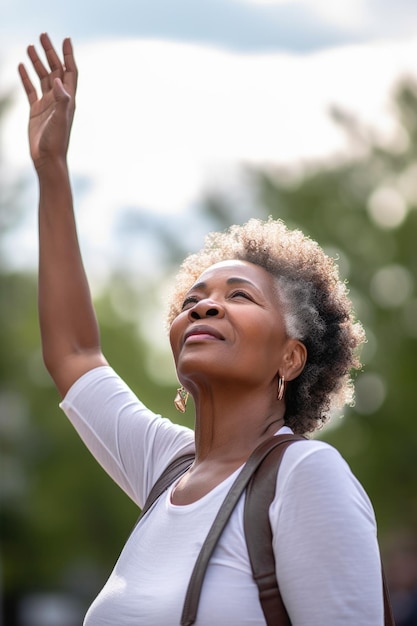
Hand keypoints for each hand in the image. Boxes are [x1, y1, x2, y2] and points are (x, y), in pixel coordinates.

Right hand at [18, 33, 77, 169]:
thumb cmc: (56, 142)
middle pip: (55, 71)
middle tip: (43, 36)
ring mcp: (47, 105)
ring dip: (37, 62)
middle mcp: (59, 100)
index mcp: (68, 100)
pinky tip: (21, 66)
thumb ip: (62, 100)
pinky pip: (31, 90)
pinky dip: (26, 78)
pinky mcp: (36, 111)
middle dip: (50, 53)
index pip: (70, 72)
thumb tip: (58, 81)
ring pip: (42, 78)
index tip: (65, 39)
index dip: (68, 56)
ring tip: (30, 47)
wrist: (48, 159)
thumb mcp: (60, 120)